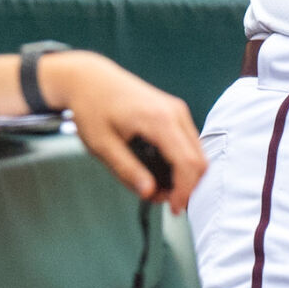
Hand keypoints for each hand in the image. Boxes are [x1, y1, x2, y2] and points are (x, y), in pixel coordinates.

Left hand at [48, 52, 206, 213]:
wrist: (89, 78)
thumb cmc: (92, 108)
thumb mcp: (102, 146)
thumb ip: (128, 171)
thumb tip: (150, 193)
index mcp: (159, 120)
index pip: (187, 163)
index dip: (185, 191)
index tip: (172, 209)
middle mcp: (174, 112)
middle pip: (199, 159)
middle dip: (187, 186)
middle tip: (163, 201)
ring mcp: (177, 109)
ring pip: (197, 151)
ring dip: (184, 174)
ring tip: (158, 187)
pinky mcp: (174, 111)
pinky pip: (189, 142)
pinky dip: (181, 161)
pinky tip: (161, 170)